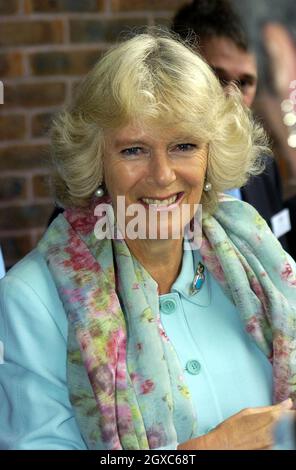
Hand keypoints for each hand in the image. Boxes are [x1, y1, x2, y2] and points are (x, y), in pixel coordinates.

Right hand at [177, 399, 294, 449]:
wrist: (222, 446)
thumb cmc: (232, 428)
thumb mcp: (249, 412)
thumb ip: (271, 408)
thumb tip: (287, 403)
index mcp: (270, 418)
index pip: (291, 414)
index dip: (291, 411)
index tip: (291, 409)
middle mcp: (274, 432)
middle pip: (290, 423)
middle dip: (288, 418)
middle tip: (283, 415)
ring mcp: (273, 443)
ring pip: (285, 432)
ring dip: (283, 427)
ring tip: (267, 426)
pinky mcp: (270, 451)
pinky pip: (278, 440)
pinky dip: (277, 436)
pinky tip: (265, 434)